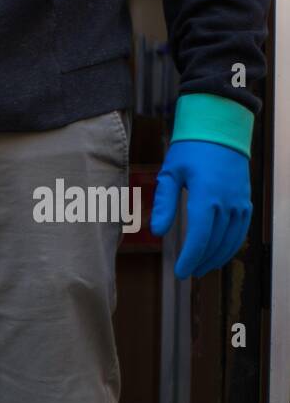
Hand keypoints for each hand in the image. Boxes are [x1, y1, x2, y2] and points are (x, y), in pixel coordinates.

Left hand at [150, 140, 251, 278]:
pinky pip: (242, 229)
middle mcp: (228, 201)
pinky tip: (219, 254)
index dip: (191, 257)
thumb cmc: (190, 150)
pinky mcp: (246, 200)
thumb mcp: (169, 173)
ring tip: (201, 268)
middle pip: (216, 242)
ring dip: (217, 257)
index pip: (200, 236)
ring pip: (232, 239)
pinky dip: (232, 245)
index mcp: (207, 195)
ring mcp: (240, 201)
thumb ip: (164, 203)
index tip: (180, 272)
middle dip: (201, 261)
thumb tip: (157, 232)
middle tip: (187, 273)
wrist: (222, 130)